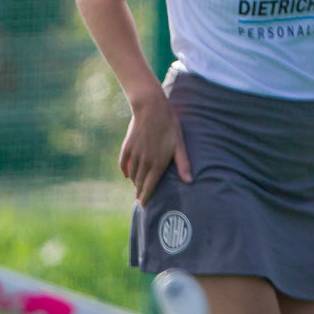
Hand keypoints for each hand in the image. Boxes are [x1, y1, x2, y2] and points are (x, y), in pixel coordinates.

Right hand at [120, 89, 191, 205]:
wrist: (151, 107)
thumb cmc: (169, 125)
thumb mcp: (179, 144)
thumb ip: (183, 164)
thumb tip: (190, 182)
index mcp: (158, 163)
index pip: (150, 186)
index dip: (147, 197)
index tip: (144, 206)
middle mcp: (144, 161)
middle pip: (140, 182)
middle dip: (140, 193)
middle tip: (140, 200)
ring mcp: (134, 154)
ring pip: (132, 174)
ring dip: (134, 182)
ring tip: (136, 188)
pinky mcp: (127, 146)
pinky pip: (123, 163)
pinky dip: (125, 170)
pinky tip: (127, 174)